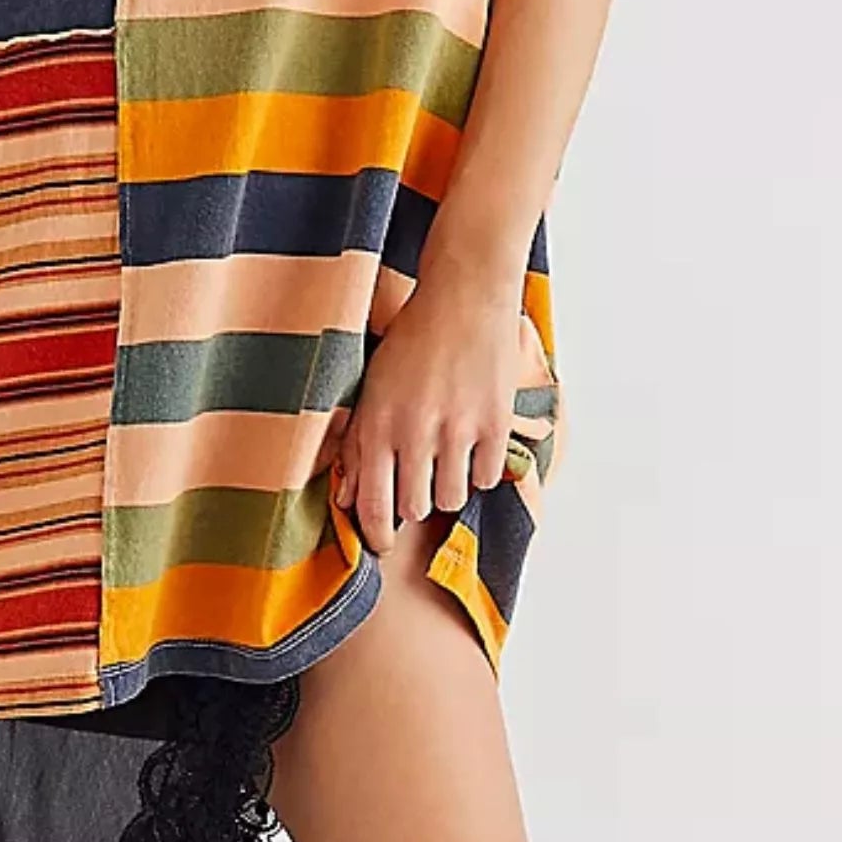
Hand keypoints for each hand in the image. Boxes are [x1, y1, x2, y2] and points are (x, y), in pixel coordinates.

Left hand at [334, 242, 525, 554]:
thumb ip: (356, 444)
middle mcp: (417, 432)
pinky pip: (487, 477)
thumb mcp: (371, 387)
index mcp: (378, 424)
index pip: (373, 506)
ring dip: (448, 486)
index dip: (376, 535)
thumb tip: (345, 497)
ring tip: (445, 458)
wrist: (463, 297)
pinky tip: (471, 443)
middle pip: (415, 508)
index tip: (382, 544)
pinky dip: (480, 469)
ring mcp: (459, 430)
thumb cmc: (411, 340)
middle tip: (417, 481)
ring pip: (452, 499)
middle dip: (414, 501)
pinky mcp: (496, 425)